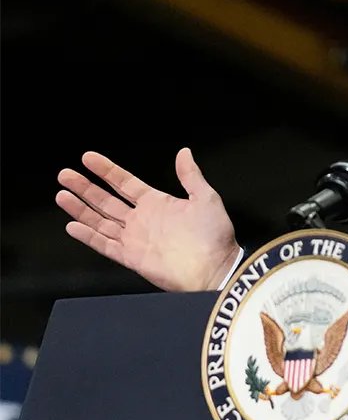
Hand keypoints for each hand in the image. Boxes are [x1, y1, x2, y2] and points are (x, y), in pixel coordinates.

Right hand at [56, 148, 240, 291]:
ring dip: (80, 208)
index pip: (125, 182)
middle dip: (85, 187)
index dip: (106, 170)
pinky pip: (104, 245)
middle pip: (106, 200)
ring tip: (61, 195)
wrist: (215, 268)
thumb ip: (190, 175)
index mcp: (158, 203)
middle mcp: (142, 219)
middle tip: (64, 174)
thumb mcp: (206, 198)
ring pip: (100, 220)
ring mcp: (135, 239)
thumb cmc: (215, 235)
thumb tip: (184, 152)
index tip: (88, 157)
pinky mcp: (132, 258)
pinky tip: (72, 225)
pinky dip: (88, 236)